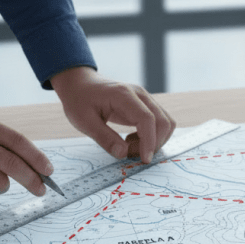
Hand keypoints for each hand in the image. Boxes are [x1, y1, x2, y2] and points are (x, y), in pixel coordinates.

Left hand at [50, 67, 175, 162]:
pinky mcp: (146, 106)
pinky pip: (159, 123)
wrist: (79, 84)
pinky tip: (132, 139)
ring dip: (154, 140)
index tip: (144, 159)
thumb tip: (123, 154)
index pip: (147, 119)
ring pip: (166, 123)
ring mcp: (145, 99)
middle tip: (131, 153)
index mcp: (123, 95)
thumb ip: (104, 138)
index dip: (149, 141)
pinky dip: (151, 136)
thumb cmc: (79, 100)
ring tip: (130, 146)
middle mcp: (140, 94)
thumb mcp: (83, 122)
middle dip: (153, 143)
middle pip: (163, 121)